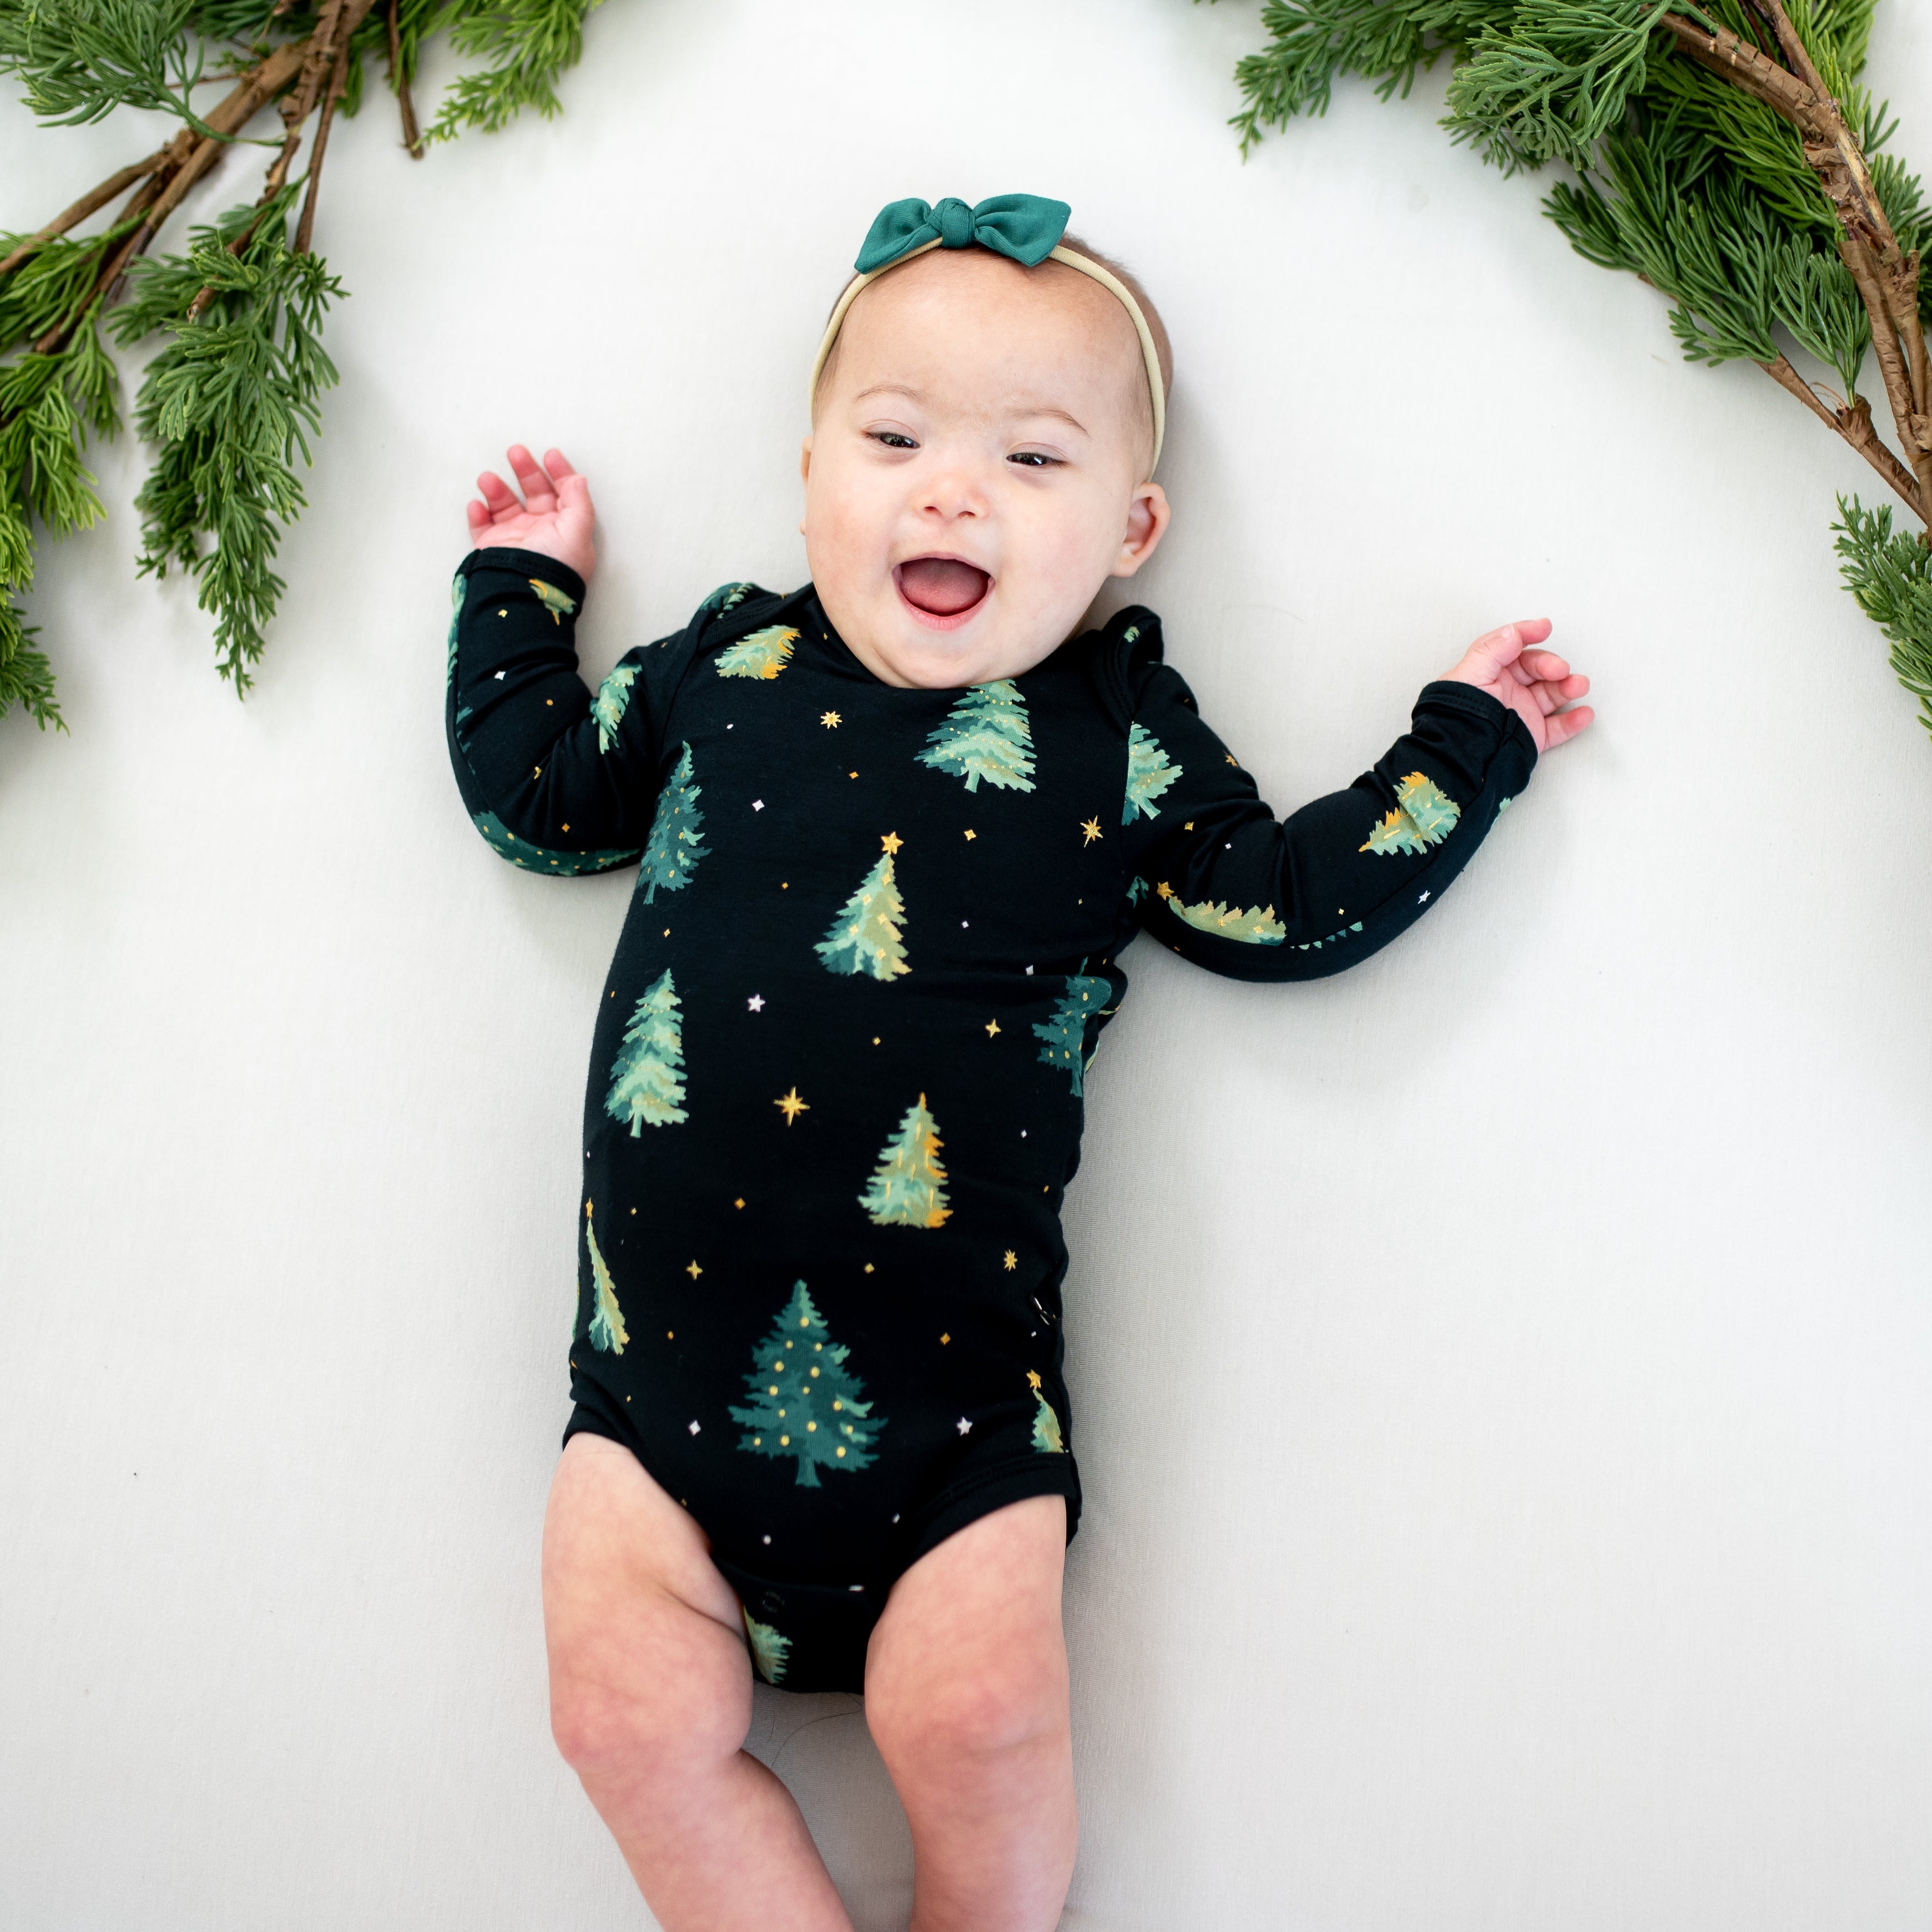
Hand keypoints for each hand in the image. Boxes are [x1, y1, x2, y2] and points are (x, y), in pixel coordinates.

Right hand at [466, 445, 595, 581]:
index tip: (550, 454)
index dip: (560, 473)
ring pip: (505, 504)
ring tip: (488, 480)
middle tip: (516, 452)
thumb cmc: (554, 568)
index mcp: (565, 529)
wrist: (523, 594)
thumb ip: (579, 503)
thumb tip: (579, 479)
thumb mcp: (577, 532)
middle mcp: (541, 532)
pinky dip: (478, 513)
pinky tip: (477, 505)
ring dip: (496, 489)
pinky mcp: (492, 548)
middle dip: (526, 470)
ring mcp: (516, 539)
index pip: (564, 494)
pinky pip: (482, 525)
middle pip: (534, 493)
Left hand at [1443, 618, 1591, 754]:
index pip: (1511, 648)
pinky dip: (1572, 721)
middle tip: (1560, 669)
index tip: (1544, 628)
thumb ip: (1492, 650)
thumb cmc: (1456, 716)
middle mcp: (1506, 691)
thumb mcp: (1469, 676)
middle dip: (1551, 666)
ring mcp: (1520, 713)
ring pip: (1551, 695)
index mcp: (1488, 673)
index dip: (1527, 635)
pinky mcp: (1531, 736)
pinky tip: (1584, 713)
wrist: (1460, 756)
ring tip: (1579, 685)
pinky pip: (1557, 728)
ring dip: (1568, 688)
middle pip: (1536, 670)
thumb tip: (1513, 632)